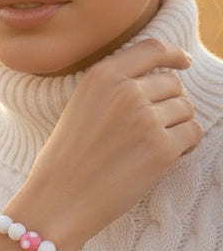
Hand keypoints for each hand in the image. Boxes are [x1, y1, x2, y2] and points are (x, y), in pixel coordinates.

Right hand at [0, 39, 200, 250]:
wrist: (57, 202)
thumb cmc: (66, 160)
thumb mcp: (81, 107)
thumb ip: (115, 87)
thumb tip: (165, 79)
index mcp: (103, 76)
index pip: (153, 49)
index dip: (174, 55)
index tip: (183, 63)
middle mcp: (126, 91)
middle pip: (173, 84)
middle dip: (169, 105)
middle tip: (150, 131)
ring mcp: (146, 119)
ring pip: (186, 109)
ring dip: (177, 127)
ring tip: (150, 148)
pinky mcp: (162, 148)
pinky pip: (193, 134)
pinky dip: (185, 146)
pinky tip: (163, 159)